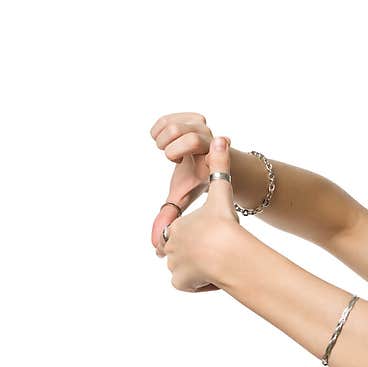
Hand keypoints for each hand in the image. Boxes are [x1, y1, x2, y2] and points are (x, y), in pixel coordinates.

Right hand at [149, 112, 215, 254]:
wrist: (208, 162)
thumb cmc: (194, 181)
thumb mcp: (183, 197)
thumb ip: (169, 216)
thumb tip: (154, 244)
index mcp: (209, 158)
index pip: (197, 144)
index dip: (190, 145)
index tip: (202, 146)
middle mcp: (208, 139)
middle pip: (181, 132)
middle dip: (169, 148)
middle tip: (176, 161)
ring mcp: (203, 126)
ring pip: (173, 124)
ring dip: (163, 140)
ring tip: (172, 153)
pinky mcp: (194, 117)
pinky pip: (168, 117)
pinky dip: (160, 129)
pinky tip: (167, 141)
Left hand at [163, 136, 240, 292]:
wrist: (227, 253)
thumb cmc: (225, 224)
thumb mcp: (222, 194)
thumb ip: (221, 167)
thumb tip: (221, 138)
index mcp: (177, 226)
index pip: (188, 234)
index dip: (204, 237)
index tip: (217, 238)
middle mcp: (171, 245)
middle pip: (188, 254)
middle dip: (202, 256)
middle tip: (219, 253)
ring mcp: (174, 265)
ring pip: (188, 271)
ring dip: (202, 271)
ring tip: (218, 266)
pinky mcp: (179, 282)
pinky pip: (189, 285)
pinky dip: (201, 284)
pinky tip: (214, 278)